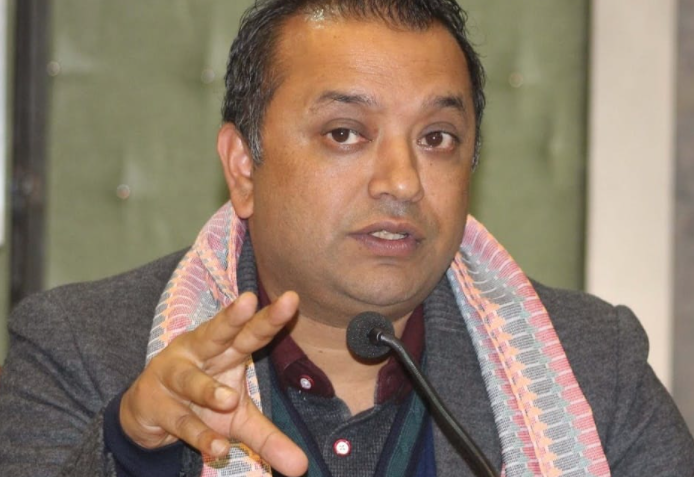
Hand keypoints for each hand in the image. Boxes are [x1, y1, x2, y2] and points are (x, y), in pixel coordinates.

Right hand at [120, 291, 308, 475]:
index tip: (291, 299)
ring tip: (228, 399)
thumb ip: (269, 439)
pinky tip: (217, 448)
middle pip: (218, 334)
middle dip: (233, 318)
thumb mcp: (238, 420)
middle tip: (249, 302)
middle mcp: (199, 354)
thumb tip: (302, 468)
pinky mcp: (155, 405)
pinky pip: (180, 420)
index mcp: (225, 350)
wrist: (146, 413)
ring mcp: (173, 376)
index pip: (252, 332)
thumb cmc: (202, 404)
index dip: (270, 318)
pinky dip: (198, 435)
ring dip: (208, 389)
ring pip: (192, 379)